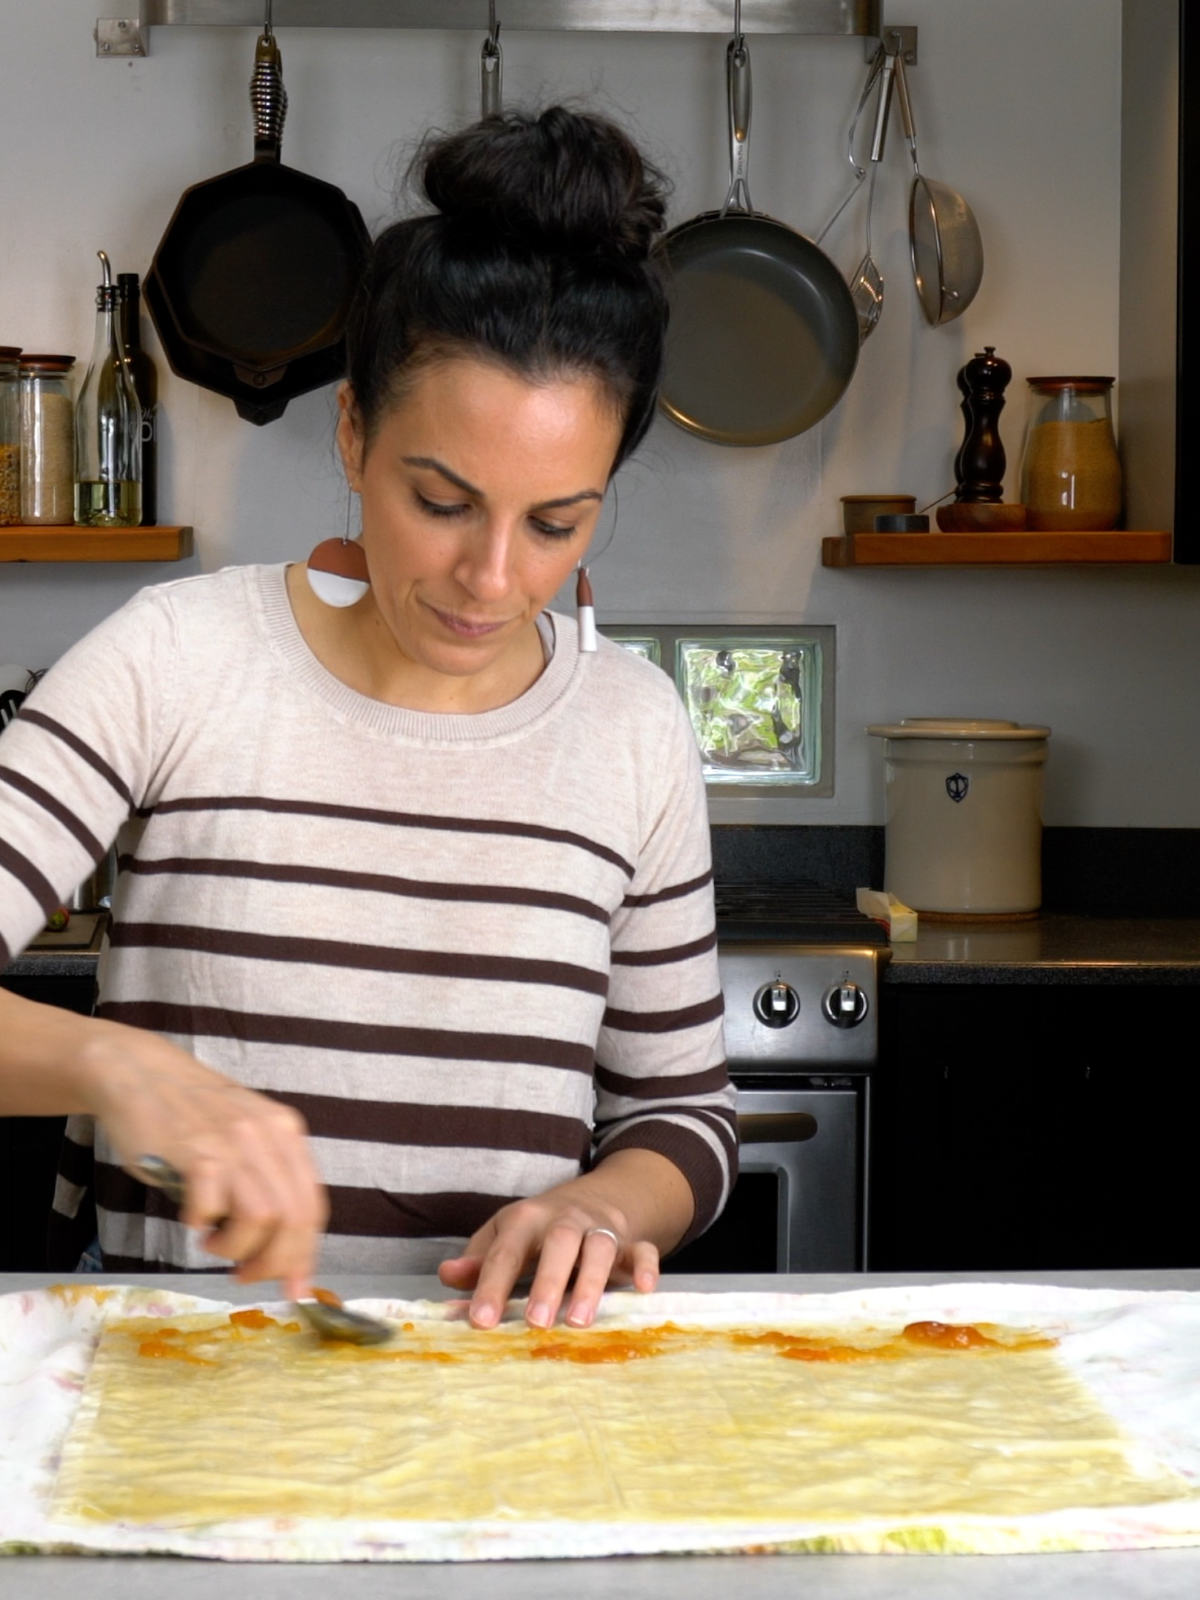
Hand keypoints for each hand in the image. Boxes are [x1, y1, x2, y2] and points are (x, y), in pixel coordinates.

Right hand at [79, 1019, 327, 1299]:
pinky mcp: (195, 1150)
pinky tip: (191, 1219)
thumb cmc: (191, 1115)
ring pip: (261, 1216)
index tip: (294, 1288)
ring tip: (213, 1244)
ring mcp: (233, 1141)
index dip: (306, 1254)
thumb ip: (267, 1182)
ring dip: (237, 1247)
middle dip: (274, 1262)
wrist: (141, 1073)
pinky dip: (202, 1224)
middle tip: (246, 1275)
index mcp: (287, 1133)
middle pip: (294, 1217)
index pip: (313, 1206)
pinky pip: (211, 1206)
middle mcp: (268, 1134)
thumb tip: (283, 1250)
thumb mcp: (245, 1137)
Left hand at [438, 1185, 660, 1330]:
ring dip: (591, 1282)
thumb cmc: (537, 1230)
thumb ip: (478, 1260)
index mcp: (525, 1220)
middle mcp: (564, 1221)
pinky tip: (643, 1289)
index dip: (492, 1286)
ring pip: (599, 1248)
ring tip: (579, 1320)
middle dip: (547, 1282)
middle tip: (536, 1323)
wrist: (592, 1199)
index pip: (505, 1253)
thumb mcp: (503, 1236)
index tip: (481, 1322)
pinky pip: (642, 1249)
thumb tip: (447, 1276)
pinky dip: (647, 1266)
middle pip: (558, 1244)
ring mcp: (599, 1229)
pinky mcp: (630, 1241)